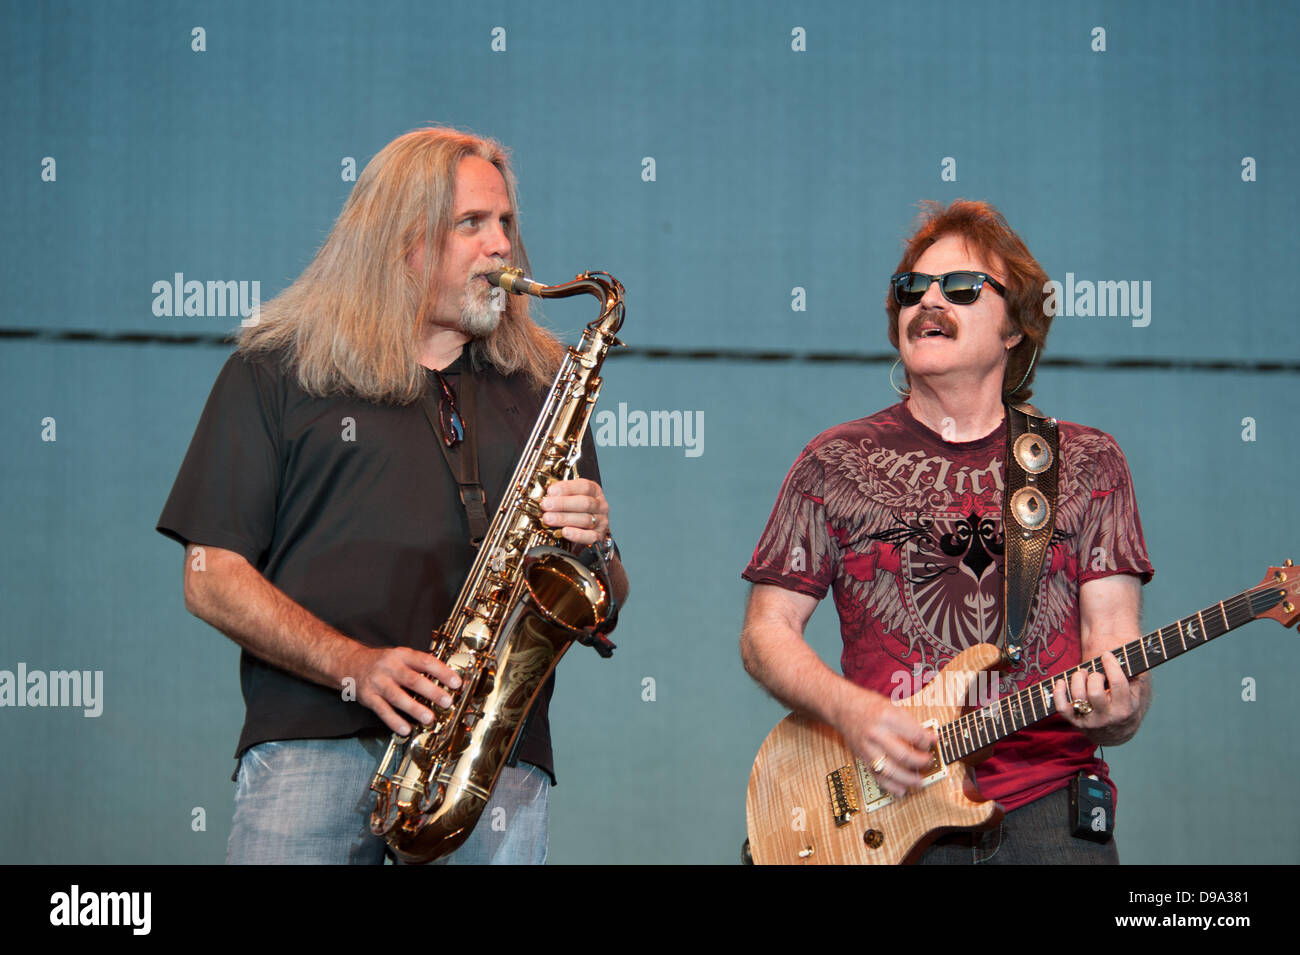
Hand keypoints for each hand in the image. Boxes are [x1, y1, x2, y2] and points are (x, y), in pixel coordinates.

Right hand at [344, 646, 462, 736]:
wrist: (350, 663)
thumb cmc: (383, 662)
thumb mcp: (401, 657)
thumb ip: (420, 667)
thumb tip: (447, 680)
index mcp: (402, 655)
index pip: (425, 661)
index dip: (442, 672)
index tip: (457, 683)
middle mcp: (390, 667)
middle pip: (413, 679)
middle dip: (432, 692)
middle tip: (447, 702)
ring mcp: (378, 682)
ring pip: (397, 696)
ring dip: (414, 708)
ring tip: (429, 718)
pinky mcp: (368, 697)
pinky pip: (382, 710)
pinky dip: (394, 721)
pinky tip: (405, 729)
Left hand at [540, 478, 610, 545]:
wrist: (584, 533)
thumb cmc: (575, 512)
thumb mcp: (570, 499)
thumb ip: (561, 495)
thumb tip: (546, 496)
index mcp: (594, 492)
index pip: (584, 486)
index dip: (567, 488)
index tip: (551, 491)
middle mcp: (600, 506)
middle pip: (585, 503)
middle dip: (562, 504)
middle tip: (546, 505)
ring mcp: (601, 522)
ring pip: (585, 519)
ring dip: (564, 518)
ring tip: (548, 518)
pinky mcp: (599, 537)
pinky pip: (590, 536)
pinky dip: (577, 534)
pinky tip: (565, 532)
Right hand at [835, 688, 937, 797]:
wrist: (843, 707)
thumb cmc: (869, 706)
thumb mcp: (893, 707)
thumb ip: (911, 723)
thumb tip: (930, 738)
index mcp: (886, 717)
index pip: (914, 734)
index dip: (927, 741)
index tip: (932, 743)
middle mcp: (876, 733)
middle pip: (903, 755)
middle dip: (920, 762)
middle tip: (928, 761)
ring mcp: (868, 748)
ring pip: (890, 770)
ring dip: (908, 779)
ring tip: (919, 781)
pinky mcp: (862, 758)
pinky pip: (877, 776)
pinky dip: (891, 786)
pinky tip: (902, 790)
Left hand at [1052, 650, 1146, 743]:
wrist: (1116, 734)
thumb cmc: (1126, 705)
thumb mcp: (1136, 693)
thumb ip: (1135, 676)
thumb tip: (1129, 656)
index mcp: (1125, 708)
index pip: (1118, 683)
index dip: (1111, 665)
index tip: (1107, 655)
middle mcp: (1107, 717)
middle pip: (1095, 691)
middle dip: (1094, 676)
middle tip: (1095, 672)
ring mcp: (1090, 721)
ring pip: (1078, 697)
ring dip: (1077, 679)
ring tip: (1082, 674)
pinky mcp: (1075, 722)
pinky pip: (1062, 707)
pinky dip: (1059, 692)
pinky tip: (1062, 682)